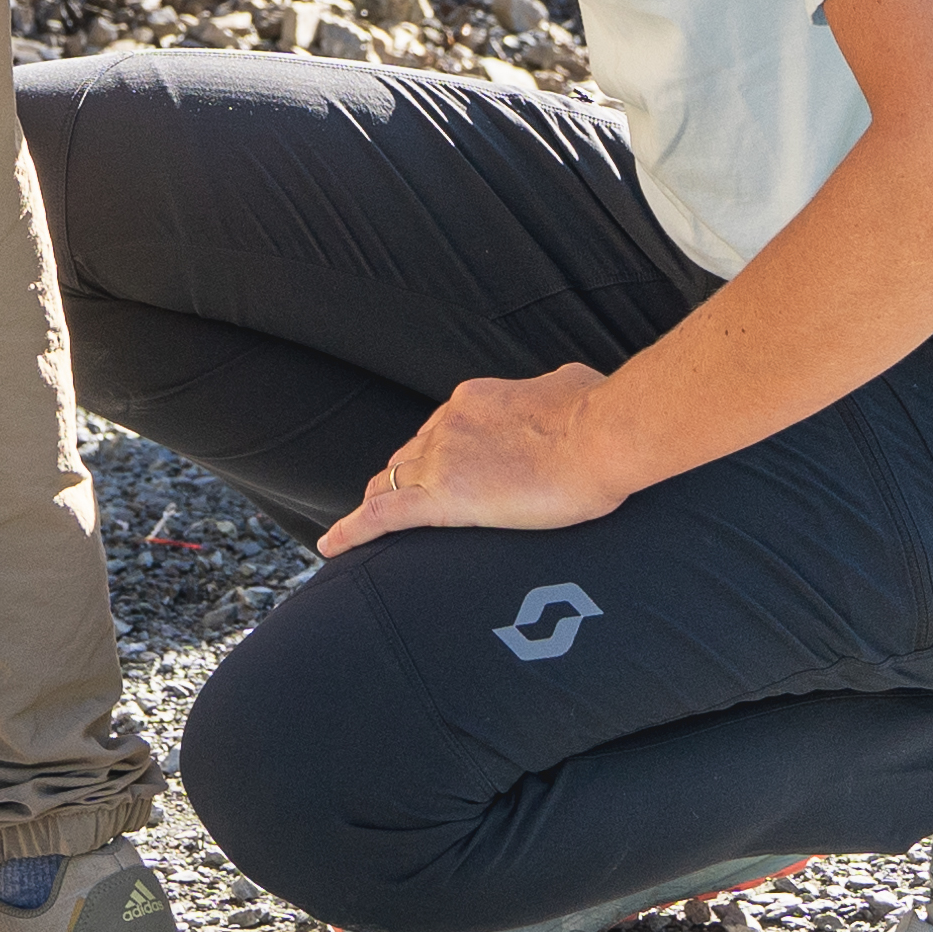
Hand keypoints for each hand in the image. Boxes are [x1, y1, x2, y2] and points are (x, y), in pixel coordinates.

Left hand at [315, 365, 629, 554]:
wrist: (600, 437)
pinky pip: (382, 515)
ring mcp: (441, 459)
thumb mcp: (571, 384)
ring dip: (382, 502)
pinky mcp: (443, 499)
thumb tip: (563, 390)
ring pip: (392, 482)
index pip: (437, 432)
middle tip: (404, 505)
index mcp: (474, 400)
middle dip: (403, 480)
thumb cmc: (596, 412)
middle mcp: (449, 425)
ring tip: (366, 529)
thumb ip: (554, 390)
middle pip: (408, 457)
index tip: (436, 471)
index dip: (431, 454)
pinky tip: (332, 547)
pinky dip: (353, 530)